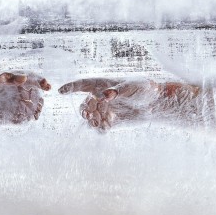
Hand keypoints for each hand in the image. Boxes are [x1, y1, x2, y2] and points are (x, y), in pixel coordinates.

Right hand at [59, 78, 194, 130]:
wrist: (156, 103)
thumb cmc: (144, 88)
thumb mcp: (131, 87)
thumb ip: (117, 91)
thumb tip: (104, 95)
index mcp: (102, 85)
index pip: (82, 85)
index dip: (70, 87)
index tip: (59, 91)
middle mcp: (100, 98)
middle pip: (84, 105)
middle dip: (85, 110)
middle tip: (90, 114)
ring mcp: (105, 110)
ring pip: (90, 118)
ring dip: (91, 121)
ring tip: (100, 122)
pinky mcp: (111, 121)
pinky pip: (100, 127)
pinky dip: (100, 129)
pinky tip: (106, 128)